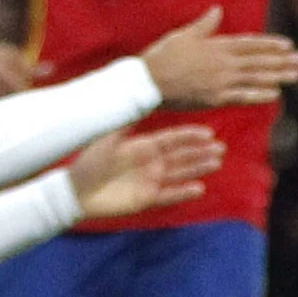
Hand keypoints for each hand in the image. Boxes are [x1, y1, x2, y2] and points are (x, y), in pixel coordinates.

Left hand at [70, 126, 226, 218]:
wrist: (76, 190)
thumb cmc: (89, 161)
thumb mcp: (108, 137)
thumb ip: (125, 121)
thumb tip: (138, 97)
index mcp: (143, 146)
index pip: (173, 139)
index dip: (191, 136)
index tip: (209, 133)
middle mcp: (151, 162)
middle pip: (182, 156)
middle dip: (201, 151)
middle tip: (221, 148)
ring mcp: (150, 181)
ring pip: (180, 174)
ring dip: (198, 168)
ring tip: (216, 163)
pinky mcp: (146, 199)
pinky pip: (168, 195)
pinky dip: (183, 192)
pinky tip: (199, 188)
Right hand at [140, 8, 297, 107]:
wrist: (148, 82)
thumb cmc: (162, 56)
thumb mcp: (184, 35)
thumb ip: (205, 24)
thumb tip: (217, 9)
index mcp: (216, 46)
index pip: (250, 44)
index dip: (270, 45)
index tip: (288, 45)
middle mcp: (223, 63)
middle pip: (259, 61)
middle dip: (282, 61)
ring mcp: (221, 82)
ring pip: (255, 78)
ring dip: (278, 76)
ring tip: (296, 75)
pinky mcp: (215, 99)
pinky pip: (242, 96)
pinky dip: (259, 94)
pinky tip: (275, 94)